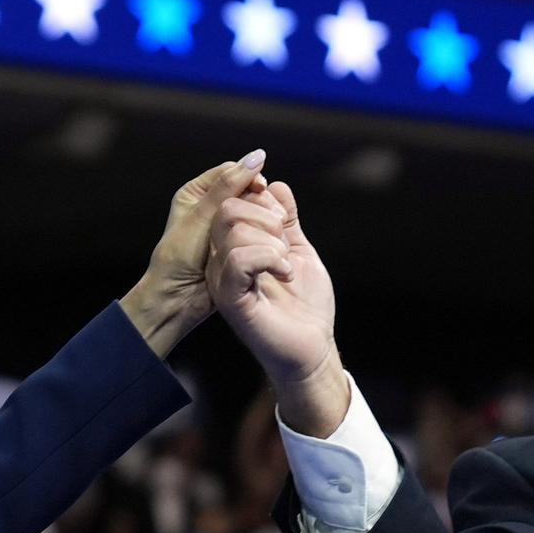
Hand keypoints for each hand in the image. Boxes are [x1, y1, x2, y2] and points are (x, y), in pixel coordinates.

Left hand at [118, 152, 272, 357]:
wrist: (176, 299)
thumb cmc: (179, 258)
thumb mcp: (202, 218)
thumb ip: (228, 188)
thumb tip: (257, 157)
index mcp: (195, 193)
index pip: (230, 172)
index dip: (248, 176)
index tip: (261, 188)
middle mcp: (210, 206)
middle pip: (246, 189)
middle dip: (259, 198)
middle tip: (269, 212)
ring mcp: (225, 226)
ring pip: (255, 209)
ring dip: (265, 217)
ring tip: (272, 228)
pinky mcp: (237, 243)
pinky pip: (257, 230)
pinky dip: (265, 233)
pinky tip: (272, 240)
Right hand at [204, 179, 350, 434]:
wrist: (313, 348)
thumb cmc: (306, 306)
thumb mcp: (298, 251)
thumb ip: (286, 220)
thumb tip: (275, 184)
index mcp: (233, 248)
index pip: (233, 200)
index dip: (262, 198)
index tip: (285, 219)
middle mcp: (220, 262)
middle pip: (227, 209)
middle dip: (266, 216)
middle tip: (286, 244)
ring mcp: (222, 280)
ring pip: (233, 230)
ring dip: (272, 241)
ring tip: (286, 264)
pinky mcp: (231, 299)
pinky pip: (238, 259)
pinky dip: (270, 257)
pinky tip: (286, 273)